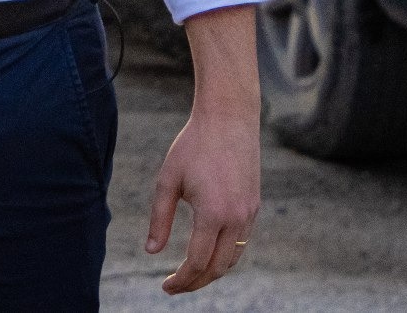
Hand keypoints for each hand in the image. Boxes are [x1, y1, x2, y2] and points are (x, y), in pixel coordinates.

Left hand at [148, 5, 261, 292]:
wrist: (229, 120)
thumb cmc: (192, 146)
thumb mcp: (168, 180)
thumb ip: (159, 218)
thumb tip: (152, 251)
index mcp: (213, 214)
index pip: (197, 262)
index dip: (181, 280)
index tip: (164, 287)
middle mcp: (237, 219)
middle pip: (218, 268)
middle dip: (196, 283)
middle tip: (174, 287)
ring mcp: (249, 215)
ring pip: (233, 258)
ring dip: (212, 272)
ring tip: (189, 276)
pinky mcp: (254, 207)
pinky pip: (241, 243)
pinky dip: (224, 256)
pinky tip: (207, 254)